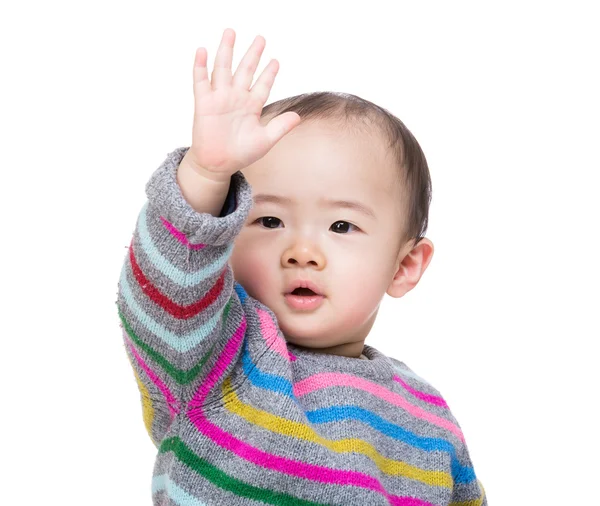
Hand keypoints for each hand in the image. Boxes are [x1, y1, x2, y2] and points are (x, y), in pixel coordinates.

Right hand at [185, 28, 300, 179]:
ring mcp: (220, 98)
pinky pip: (201, 81)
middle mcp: (236, 98)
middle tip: (261, 38)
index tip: (276, 61)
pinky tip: (203, 51)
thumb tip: (298, 116)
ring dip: (226, 50)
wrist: (218, 164)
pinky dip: (201, 66)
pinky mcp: (204, 103)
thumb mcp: (265, 141)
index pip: (262, 85)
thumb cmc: (241, 154)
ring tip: (230, 32)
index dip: (269, 73)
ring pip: (223, 69)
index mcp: (252, 106)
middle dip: (253, 54)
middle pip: (245, 70)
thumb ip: (280, 127)